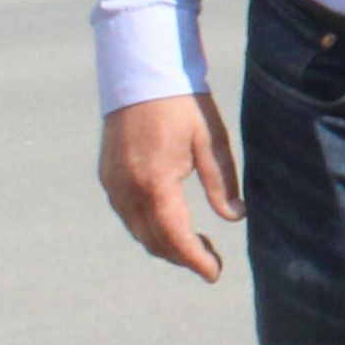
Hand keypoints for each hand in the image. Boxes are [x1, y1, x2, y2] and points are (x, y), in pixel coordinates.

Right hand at [102, 91, 243, 280]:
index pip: (175, 237)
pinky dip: (147, 227)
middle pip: (153, 240)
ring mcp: (113, 182)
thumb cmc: (181, 101)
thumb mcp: (211, 140)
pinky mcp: (108, 174)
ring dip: (164, 244)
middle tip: (211, 260)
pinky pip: (127, 214)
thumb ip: (222, 182)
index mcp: (155, 182)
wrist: (141, 69)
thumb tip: (235, 217)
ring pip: (137, 230)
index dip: (195, 260)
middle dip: (182, 256)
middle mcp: (128, 188)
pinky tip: (169, 222)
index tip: (214, 274)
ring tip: (195, 244)